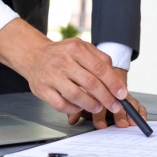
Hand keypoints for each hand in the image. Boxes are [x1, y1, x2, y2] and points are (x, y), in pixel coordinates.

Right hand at [0, 19, 127, 123]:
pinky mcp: (42, 89)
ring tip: (98, 107)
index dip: (113, 83)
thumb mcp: (82, 47)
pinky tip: (80, 107)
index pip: (100, 68)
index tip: (122, 94)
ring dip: (91, 105)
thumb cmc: (62, 53)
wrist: (34, 55)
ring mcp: (51, 75)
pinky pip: (61, 104)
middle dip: (106, 97)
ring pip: (76, 96)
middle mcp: (62, 61)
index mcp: (75, 48)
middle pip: (90, 83)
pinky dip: (74, 109)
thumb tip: (116, 80)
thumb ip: (100, 60)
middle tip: (114, 105)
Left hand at [72, 68, 147, 128]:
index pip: (100, 98)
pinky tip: (141, 117)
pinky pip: (136, 102)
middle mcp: (109, 87)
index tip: (101, 125)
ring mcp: (119, 90)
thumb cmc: (86, 83)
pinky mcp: (126, 94)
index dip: (100, 114)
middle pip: (117, 99)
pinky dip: (140, 110)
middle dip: (118, 113)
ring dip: (130, 112)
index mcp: (95, 84)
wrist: (96, 67)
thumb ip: (75, 106)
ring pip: (127, 99)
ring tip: (131, 122)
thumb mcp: (78, 93)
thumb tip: (72, 119)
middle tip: (121, 123)